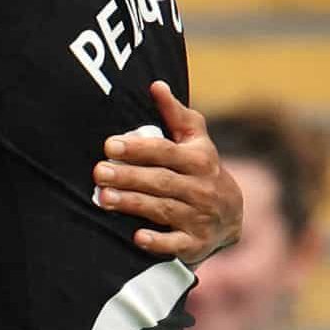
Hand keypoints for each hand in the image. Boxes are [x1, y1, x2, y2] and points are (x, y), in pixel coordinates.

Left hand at [93, 80, 242, 263]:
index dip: (139, 148)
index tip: (110, 144)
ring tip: (103, 198)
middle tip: (97, 172)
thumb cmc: (201, 171)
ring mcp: (199, 218)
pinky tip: (136, 237)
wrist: (231, 217)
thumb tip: (156, 85)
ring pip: (164, 209)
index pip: (166, 152)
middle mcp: (202, 188)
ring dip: (133, 203)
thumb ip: (176, 115)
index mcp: (200, 160)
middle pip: (161, 181)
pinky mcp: (195, 244)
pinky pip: (177, 244)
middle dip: (128, 176)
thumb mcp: (196, 142)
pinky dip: (158, 241)